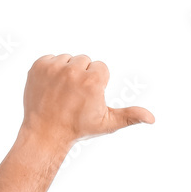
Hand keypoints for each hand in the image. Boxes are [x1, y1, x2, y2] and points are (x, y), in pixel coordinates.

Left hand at [19, 53, 154, 149]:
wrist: (46, 133)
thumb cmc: (79, 129)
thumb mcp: (108, 123)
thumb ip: (130, 116)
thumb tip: (152, 118)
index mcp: (92, 82)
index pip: (101, 68)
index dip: (98, 83)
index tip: (89, 98)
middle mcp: (73, 71)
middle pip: (85, 61)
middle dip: (83, 75)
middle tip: (76, 96)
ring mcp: (53, 68)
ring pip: (68, 59)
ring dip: (67, 71)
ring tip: (64, 92)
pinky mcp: (38, 66)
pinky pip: (51, 59)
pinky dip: (52, 70)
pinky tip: (52, 88)